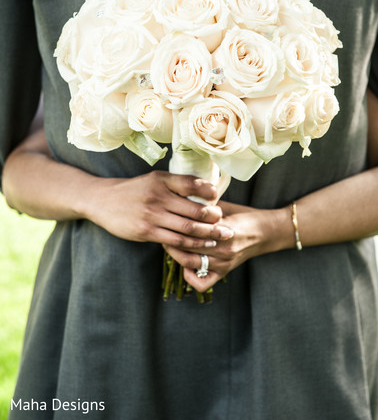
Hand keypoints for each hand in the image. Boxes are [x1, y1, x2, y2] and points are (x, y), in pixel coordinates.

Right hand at [84, 170, 234, 247]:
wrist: (103, 200)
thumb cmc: (134, 190)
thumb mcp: (154, 179)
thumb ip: (175, 183)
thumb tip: (204, 189)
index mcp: (162, 180)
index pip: (193, 184)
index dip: (210, 192)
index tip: (217, 198)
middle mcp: (159, 196)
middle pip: (196, 210)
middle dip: (215, 219)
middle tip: (225, 223)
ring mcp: (153, 215)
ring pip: (188, 228)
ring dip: (208, 235)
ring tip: (220, 237)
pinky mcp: (147, 231)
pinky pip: (175, 241)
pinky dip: (192, 246)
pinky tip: (201, 247)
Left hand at [163, 201, 289, 291]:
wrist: (267, 232)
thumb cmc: (244, 215)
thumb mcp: (225, 206)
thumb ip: (205, 207)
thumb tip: (182, 198)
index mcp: (224, 228)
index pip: (193, 228)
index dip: (177, 223)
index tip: (167, 217)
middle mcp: (224, 247)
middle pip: (188, 245)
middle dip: (172, 238)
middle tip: (163, 230)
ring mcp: (224, 262)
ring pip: (190, 262)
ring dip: (176, 254)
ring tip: (169, 245)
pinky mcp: (224, 272)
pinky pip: (202, 283)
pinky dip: (190, 276)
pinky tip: (186, 265)